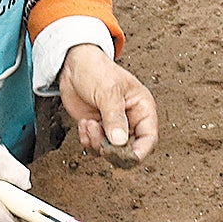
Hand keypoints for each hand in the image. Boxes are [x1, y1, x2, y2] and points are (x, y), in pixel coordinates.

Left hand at [58, 45, 158, 161]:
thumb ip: (114, 117)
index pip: (149, 138)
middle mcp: (130, 120)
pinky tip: (84, 123)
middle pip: (129, 149)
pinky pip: (95, 146)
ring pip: (110, 151)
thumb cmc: (97, 70)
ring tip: (89, 124)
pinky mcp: (98, 129)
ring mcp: (113, 126)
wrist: (73, 64)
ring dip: (96, 142)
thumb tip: (120, 142)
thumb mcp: (108, 91)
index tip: (125, 157)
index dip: (140, 151)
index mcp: (142, 108)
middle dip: (112, 148)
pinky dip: (87, 139)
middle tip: (98, 137)